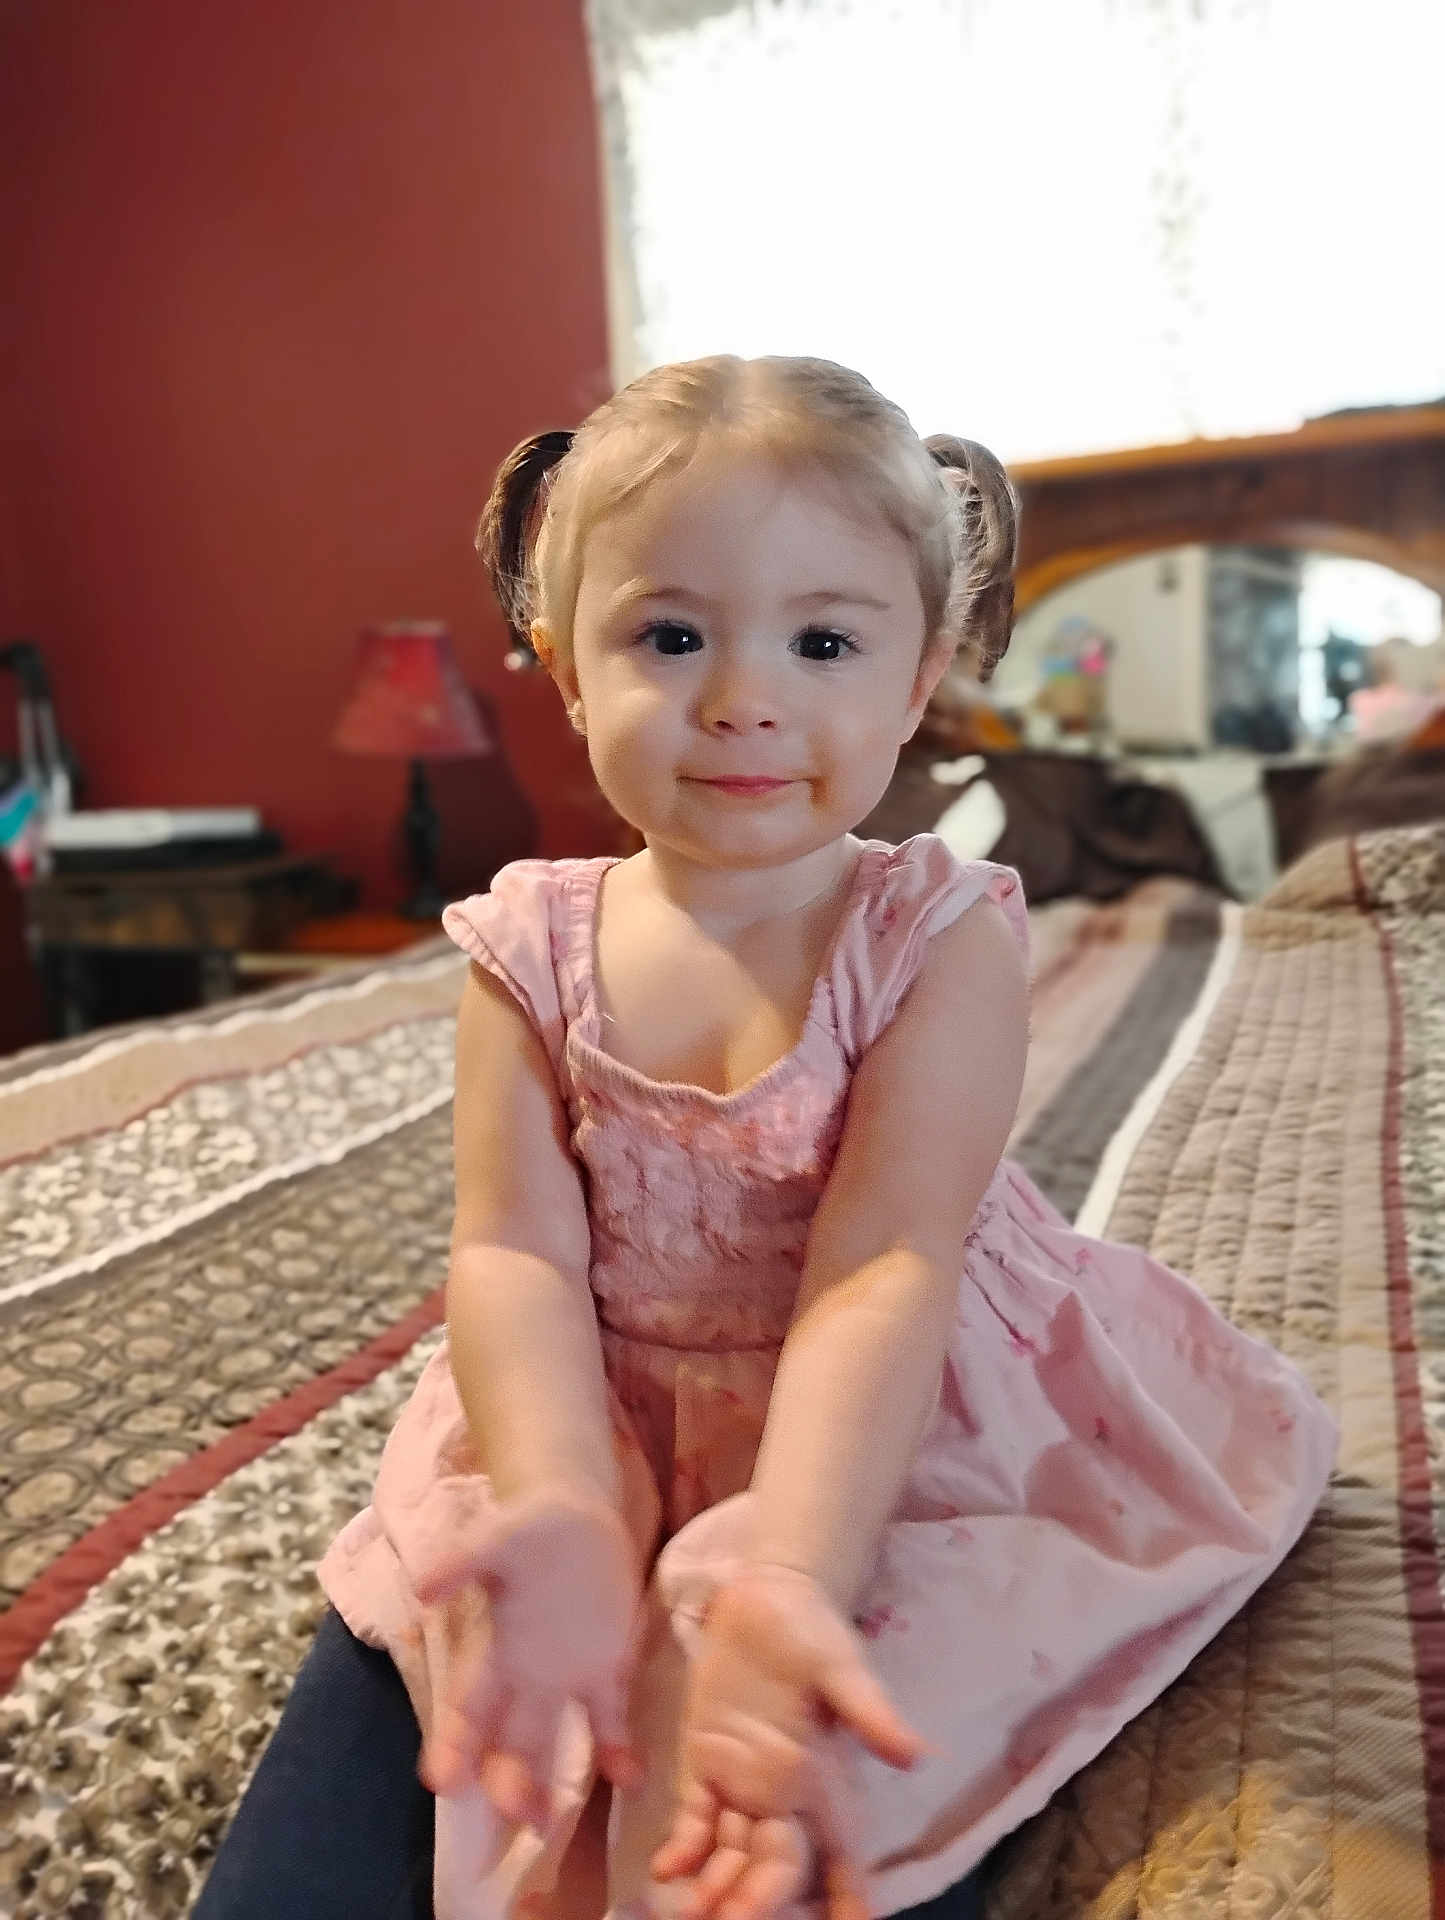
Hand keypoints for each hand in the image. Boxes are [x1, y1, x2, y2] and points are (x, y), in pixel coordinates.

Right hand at [414, 1487, 641, 1822]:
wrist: (579, 1517)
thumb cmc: (530, 1527)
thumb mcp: (496, 1536)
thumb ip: (461, 1560)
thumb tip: (422, 1585)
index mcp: (493, 1648)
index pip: (467, 1706)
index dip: (453, 1743)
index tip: (441, 1781)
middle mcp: (525, 1674)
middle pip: (508, 1740)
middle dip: (504, 1779)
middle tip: (510, 1812)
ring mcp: (568, 1676)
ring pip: (550, 1741)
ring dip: (546, 1782)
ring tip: (544, 1822)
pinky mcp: (609, 1667)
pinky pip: (610, 1717)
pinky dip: (617, 1749)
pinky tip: (629, 1779)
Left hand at [653, 1566, 924, 1919]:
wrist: (768, 1596)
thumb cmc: (814, 1630)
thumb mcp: (844, 1667)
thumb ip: (871, 1712)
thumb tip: (916, 1754)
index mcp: (825, 1782)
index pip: (838, 1855)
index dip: (842, 1898)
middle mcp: (785, 1795)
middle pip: (775, 1869)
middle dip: (758, 1904)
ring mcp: (742, 1781)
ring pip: (730, 1856)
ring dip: (714, 1889)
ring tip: (690, 1915)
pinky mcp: (705, 1759)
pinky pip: (693, 1817)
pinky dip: (681, 1847)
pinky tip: (663, 1869)